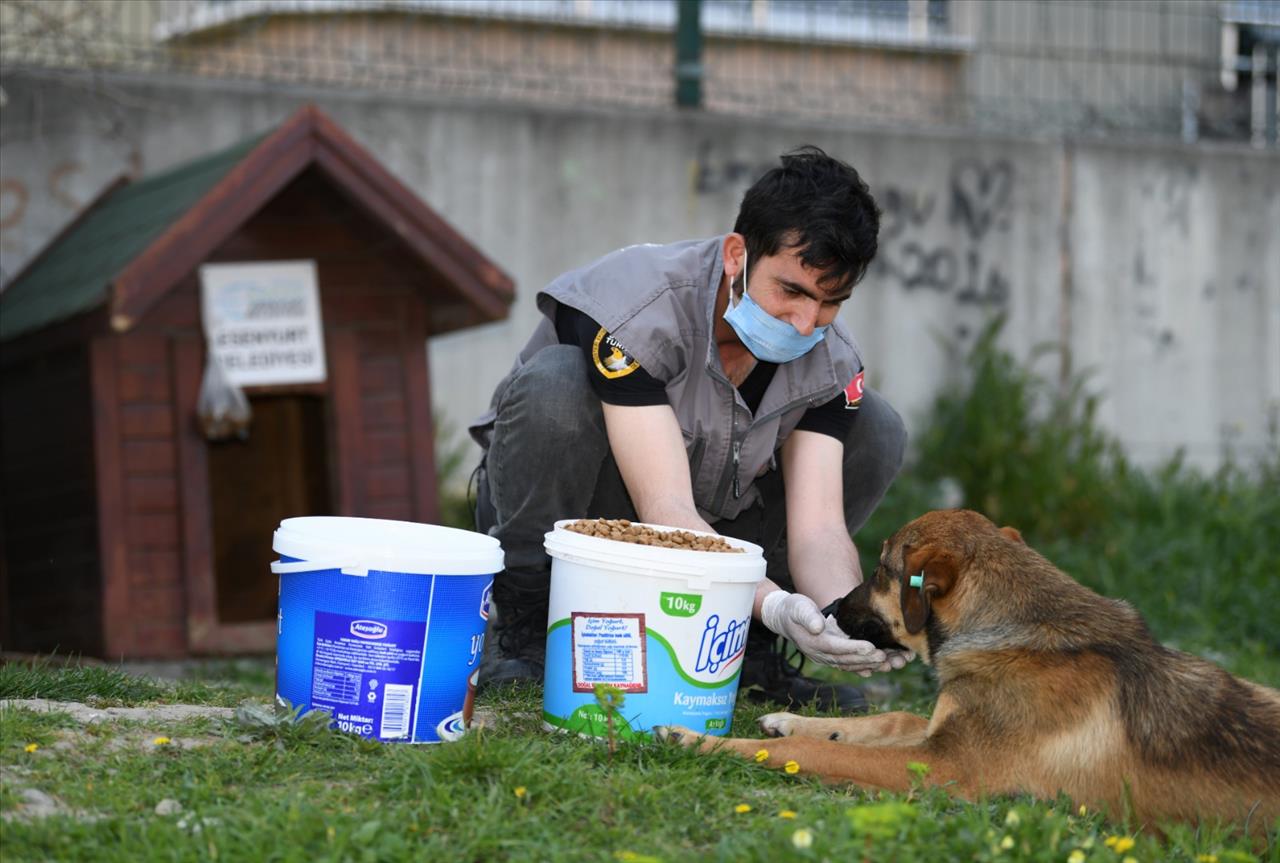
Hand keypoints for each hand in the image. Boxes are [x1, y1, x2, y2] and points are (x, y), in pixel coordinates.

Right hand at [759, 591, 887, 673]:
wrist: (785, 618)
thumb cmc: (794, 609)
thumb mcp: (798, 607)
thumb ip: (807, 616)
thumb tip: (817, 626)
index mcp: (813, 642)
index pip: (836, 647)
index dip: (854, 648)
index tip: (871, 648)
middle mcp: (819, 654)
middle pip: (846, 660)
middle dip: (866, 659)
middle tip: (885, 657)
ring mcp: (825, 658)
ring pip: (849, 665)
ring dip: (869, 666)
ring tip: (887, 664)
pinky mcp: (831, 657)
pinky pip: (848, 665)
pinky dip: (862, 668)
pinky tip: (876, 669)